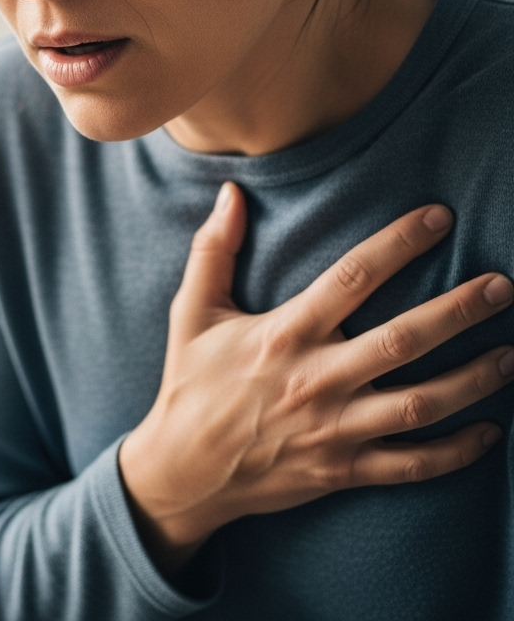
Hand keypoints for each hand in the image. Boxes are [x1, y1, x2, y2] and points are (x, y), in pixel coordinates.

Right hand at [118, 183, 513, 575]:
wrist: (184, 471)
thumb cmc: (191, 383)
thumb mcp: (192, 312)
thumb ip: (213, 250)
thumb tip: (231, 193)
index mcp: (283, 335)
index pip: (350, 278)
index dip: (398, 244)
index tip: (439, 218)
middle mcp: (316, 380)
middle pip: (402, 341)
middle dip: (458, 311)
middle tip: (502, 286)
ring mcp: (334, 430)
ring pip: (421, 405)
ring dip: (473, 379)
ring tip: (512, 352)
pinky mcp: (343, 470)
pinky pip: (412, 465)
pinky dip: (457, 452)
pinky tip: (491, 430)